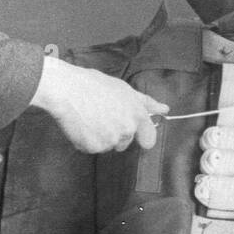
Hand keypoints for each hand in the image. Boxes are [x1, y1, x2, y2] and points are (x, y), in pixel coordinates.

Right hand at [30, 56, 168, 153]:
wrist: (68, 90)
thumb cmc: (95, 85)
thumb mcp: (125, 89)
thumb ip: (146, 102)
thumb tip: (165, 109)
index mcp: (136, 115)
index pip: (149, 138)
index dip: (143, 137)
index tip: (138, 137)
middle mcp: (126, 130)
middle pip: (124, 142)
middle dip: (115, 133)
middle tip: (102, 115)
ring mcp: (109, 140)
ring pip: (107, 145)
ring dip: (99, 137)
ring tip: (89, 117)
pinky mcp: (92, 147)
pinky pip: (91, 148)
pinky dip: (85, 140)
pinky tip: (81, 125)